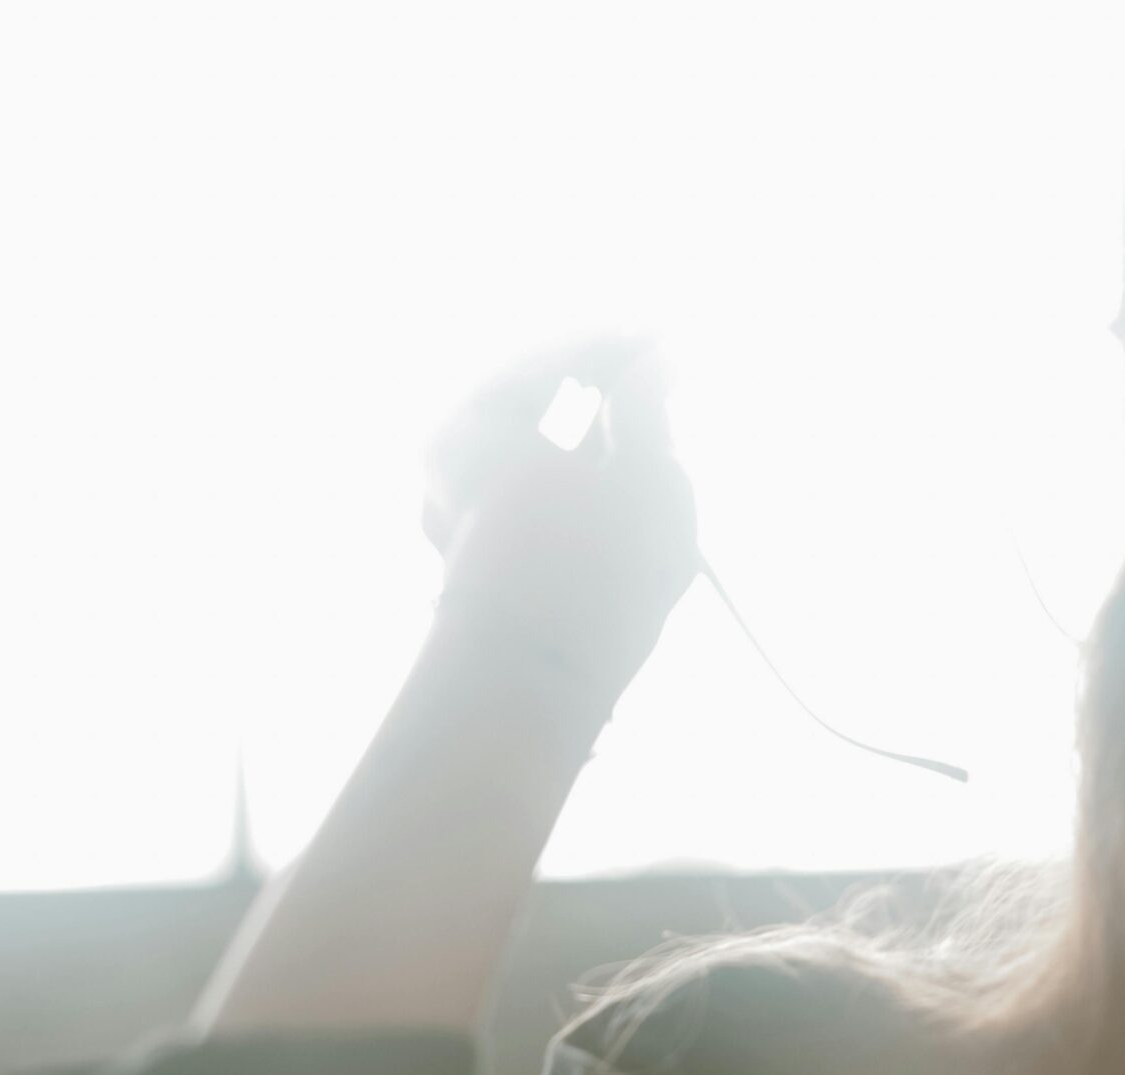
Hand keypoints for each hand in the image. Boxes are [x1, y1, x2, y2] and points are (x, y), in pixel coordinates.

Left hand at [421, 335, 701, 698]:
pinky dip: (572, 477)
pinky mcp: (470, 553)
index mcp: (474, 412)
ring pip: (535, 445)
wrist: (536, 690)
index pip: (559, 350)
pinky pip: (528, 488)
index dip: (627, 340)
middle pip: (540, 394)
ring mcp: (451, 505)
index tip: (678, 335)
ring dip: (592, 433)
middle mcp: (446, 453)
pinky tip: (616, 484)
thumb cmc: (593, 573)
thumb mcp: (648, 471)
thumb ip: (652, 403)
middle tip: (670, 374)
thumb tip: (661, 358)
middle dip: (607, 385)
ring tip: (656, 432)